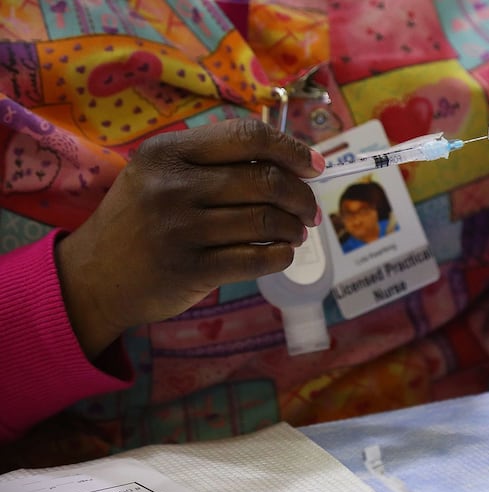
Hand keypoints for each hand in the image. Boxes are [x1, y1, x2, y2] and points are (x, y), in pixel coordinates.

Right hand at [56, 118, 324, 357]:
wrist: (93, 277)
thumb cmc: (139, 220)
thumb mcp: (159, 175)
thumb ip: (212, 162)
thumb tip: (289, 163)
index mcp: (169, 152)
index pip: (248, 137)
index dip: (291, 149)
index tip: (315, 166)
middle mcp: (173, 186)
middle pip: (265, 181)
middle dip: (301, 196)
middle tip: (311, 210)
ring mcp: (181, 229)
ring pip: (266, 220)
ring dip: (294, 228)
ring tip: (296, 232)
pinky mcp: (191, 269)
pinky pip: (257, 258)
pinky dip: (281, 255)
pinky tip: (282, 253)